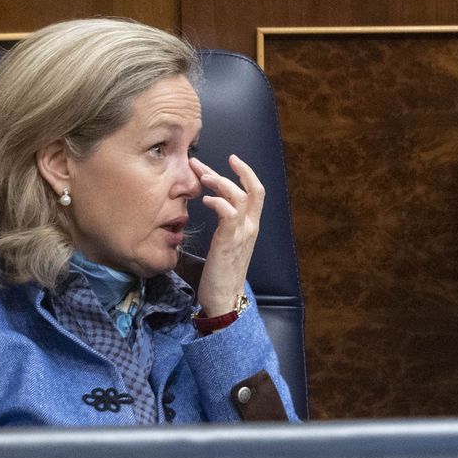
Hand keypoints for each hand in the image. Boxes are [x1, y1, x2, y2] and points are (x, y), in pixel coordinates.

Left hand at [192, 155, 263, 315]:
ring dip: (220, 182)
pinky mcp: (229, 242)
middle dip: (232, 170)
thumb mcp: (226, 243)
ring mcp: (242, 234)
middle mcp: (251, 227)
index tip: (231, 159)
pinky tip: (205, 200)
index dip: (246, 173)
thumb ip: (225, 225)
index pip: (255, 192)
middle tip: (203, 161)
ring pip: (239, 197)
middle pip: (252, 189)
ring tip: (202, 176)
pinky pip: (228, 214)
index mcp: (251, 227)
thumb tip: (212, 206)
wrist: (224, 298)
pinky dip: (218, 202)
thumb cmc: (221, 273)